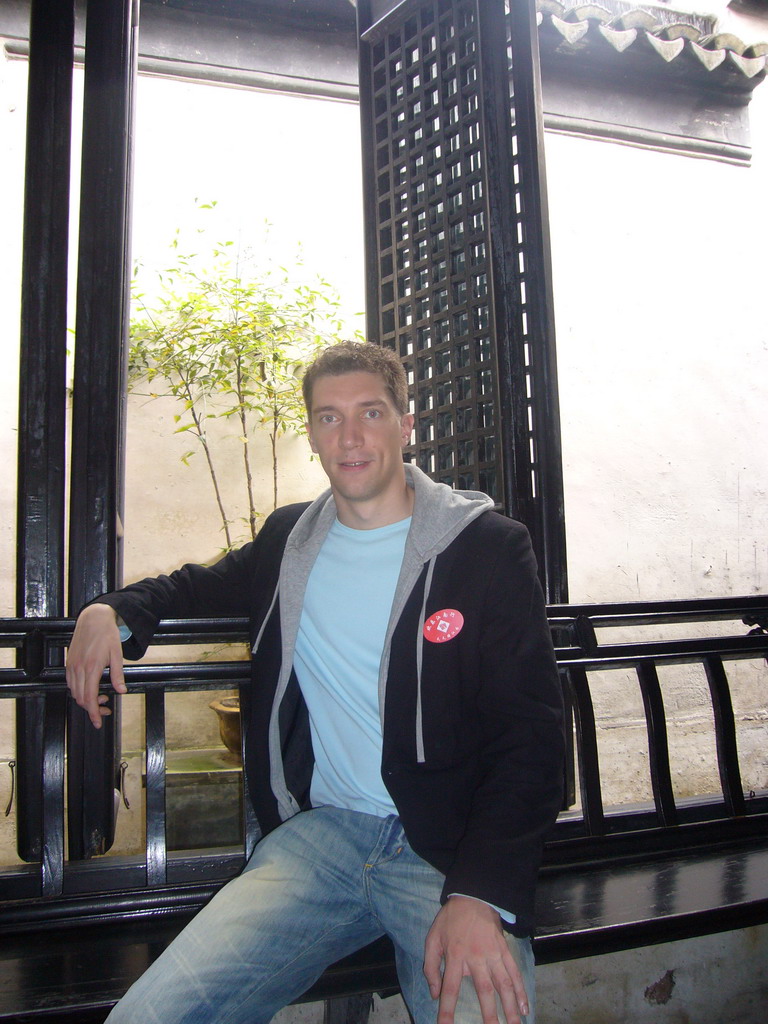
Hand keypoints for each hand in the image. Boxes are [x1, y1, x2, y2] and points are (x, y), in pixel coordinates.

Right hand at [65, 603, 126, 727]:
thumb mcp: (117, 655)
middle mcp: (79, 669)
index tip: (98, 722)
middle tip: (106, 709)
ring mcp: (72, 666)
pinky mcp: (69, 663)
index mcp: (92, 668)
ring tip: (102, 696)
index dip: (94, 713)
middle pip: (81, 699)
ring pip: (75, 693)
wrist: (93, 619)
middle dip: (93, 709)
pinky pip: (71, 683)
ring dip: (86, 700)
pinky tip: (91, 687)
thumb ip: (118, 675)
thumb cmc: (107, 635)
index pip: (90, 698)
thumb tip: (121, 691)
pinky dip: (80, 691)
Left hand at [423, 896, 528, 1023]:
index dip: (447, 1010)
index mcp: (455, 955)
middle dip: (489, 1015)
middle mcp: (476, 957)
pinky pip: (514, 972)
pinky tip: (524, 1007)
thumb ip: (430, 966)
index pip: (450, 988)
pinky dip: (520, 990)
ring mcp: (493, 954)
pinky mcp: (505, 950)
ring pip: (503, 984)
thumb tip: (434, 993)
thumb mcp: (432, 938)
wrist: (473, 896)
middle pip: (484, 990)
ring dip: (510, 1007)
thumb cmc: (450, 920)